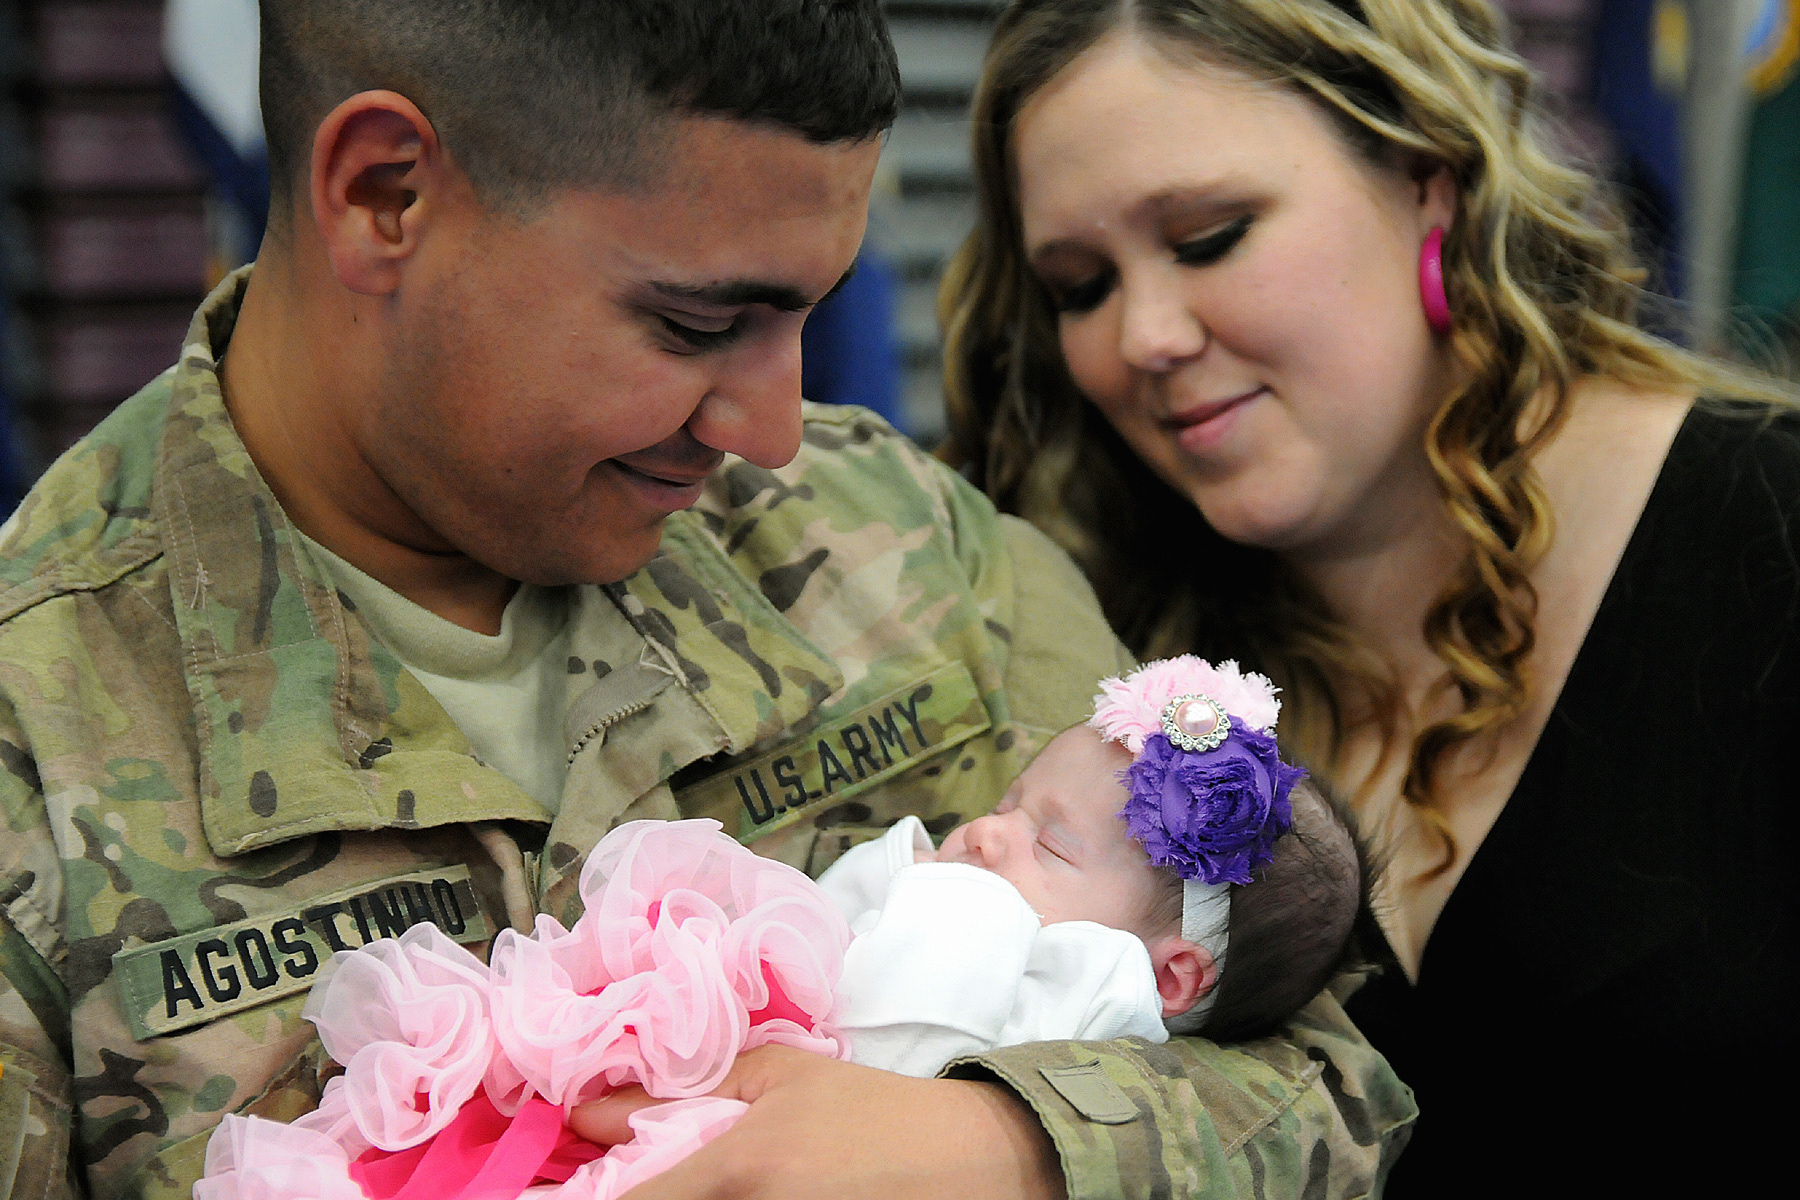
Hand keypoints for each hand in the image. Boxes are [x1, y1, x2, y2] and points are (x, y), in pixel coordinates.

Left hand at [568, 1045, 1066, 1199]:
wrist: (970, 1160)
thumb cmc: (873, 1111)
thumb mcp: (784, 1076)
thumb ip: (688, 1086)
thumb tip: (590, 1107)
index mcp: (738, 1168)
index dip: (591, 1199)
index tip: (566, 1187)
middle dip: (638, 1194)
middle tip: (634, 1175)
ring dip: (682, 1194)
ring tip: (695, 1175)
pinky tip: (739, 1191)